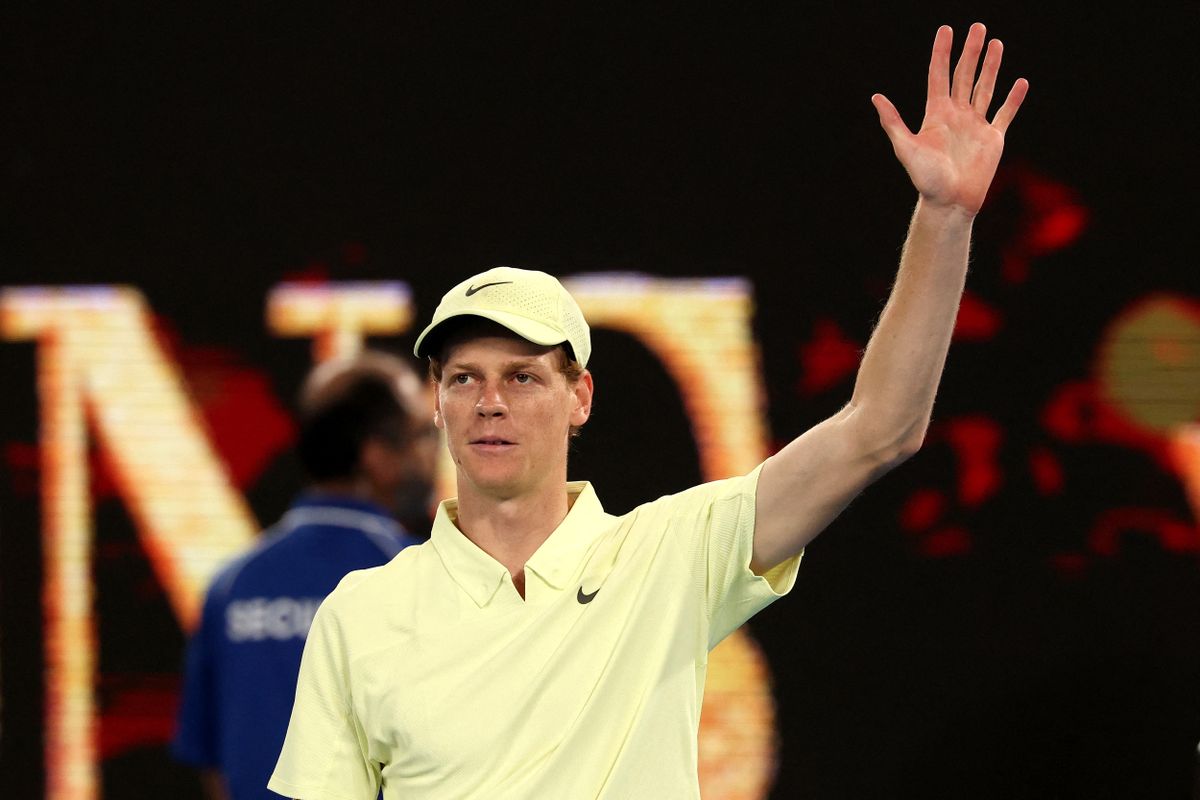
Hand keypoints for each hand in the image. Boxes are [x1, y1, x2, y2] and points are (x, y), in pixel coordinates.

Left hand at [872, 23, 1028, 215]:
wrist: (949, 202)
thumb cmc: (926, 179)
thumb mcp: (906, 148)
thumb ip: (893, 122)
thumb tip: (876, 97)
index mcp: (936, 114)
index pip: (939, 75)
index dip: (942, 53)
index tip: (945, 30)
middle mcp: (956, 116)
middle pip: (964, 76)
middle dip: (970, 52)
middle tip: (977, 27)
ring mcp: (975, 125)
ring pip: (985, 88)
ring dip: (991, 66)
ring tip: (996, 43)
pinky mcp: (993, 139)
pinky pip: (1005, 113)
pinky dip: (1013, 98)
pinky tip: (1020, 82)